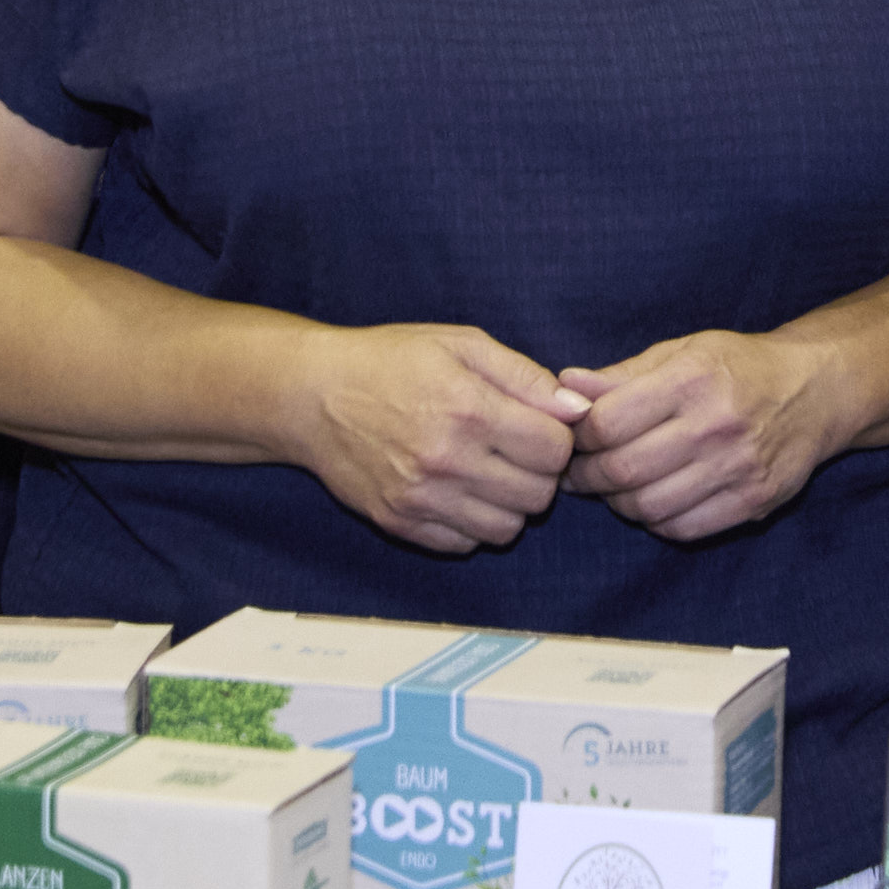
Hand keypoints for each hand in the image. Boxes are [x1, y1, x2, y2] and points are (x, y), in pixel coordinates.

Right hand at [288, 326, 586, 554]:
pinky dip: (473, 524)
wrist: (311, 395)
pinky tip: (459, 491)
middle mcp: (446, 460)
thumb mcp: (461, 345)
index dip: (557, 438)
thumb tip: (577, 411)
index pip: (555, 450)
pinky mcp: (401, 524)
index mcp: (468, 409)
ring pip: (507, 529)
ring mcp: (421, 499)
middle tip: (515, 450)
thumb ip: (525, 377)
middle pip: (538, 496)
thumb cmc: (390, 361)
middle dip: (538, 473)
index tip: (538, 427)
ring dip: (508, 503)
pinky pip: (465, 544)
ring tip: (488, 472)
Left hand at [564, 332, 845, 543]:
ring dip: (618, 503)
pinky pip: (683, 528)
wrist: (815, 391)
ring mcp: (738, 467)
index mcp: (691, 379)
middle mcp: (716, 424)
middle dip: (587, 477)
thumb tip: (565, 386)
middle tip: (578, 473)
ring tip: (614, 488)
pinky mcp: (754, 500)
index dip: (576, 438)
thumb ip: (622, 374)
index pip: (608, 423)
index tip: (571, 441)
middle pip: (623, 470)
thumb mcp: (682, 352)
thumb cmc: (739, 367)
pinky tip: (652, 501)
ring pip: (648, 507)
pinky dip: (656, 521)